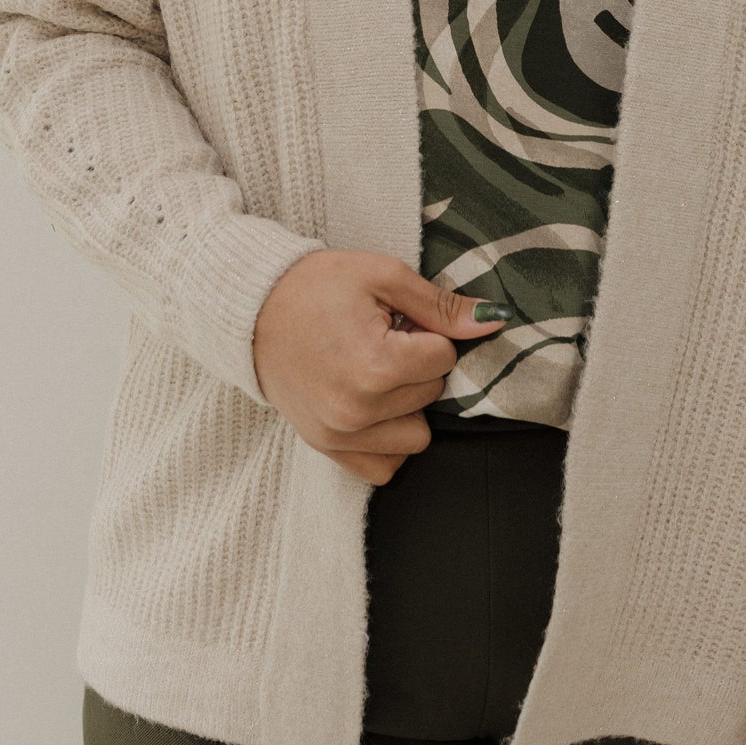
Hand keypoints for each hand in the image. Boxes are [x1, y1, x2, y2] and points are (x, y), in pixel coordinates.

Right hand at [251, 248, 510, 483]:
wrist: (250, 308)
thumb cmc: (316, 285)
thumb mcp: (382, 277)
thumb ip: (440, 306)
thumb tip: (494, 321)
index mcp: (375, 366)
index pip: (445, 359)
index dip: (427, 333)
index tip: (397, 322)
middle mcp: (358, 411)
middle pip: (433, 396)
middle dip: (417, 366)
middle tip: (380, 340)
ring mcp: (339, 436)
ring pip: (417, 437)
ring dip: (406, 406)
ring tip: (373, 373)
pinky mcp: (326, 449)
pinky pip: (385, 468)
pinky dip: (387, 441)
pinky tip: (370, 405)